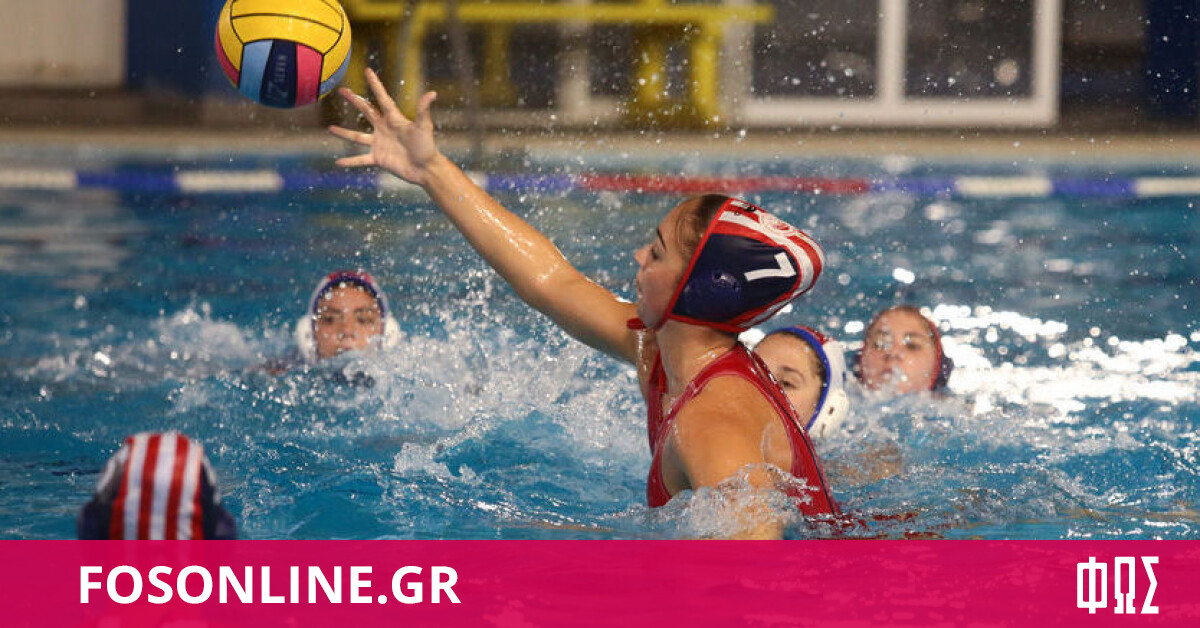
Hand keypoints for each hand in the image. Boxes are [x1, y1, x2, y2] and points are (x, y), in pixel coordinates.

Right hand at [328, 68, 441, 185]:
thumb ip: (423, 110)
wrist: (426, 169)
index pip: (382, 98)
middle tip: (342, 90)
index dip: (375, 84)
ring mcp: (379, 143)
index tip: (368, 71)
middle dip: (354, 100)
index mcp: (394, 119)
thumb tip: (432, 93)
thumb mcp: (424, 127)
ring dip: (344, 133)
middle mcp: (384, 128)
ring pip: (357, 137)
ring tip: (329, 128)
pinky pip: (360, 159)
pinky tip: (338, 163)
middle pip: (366, 111)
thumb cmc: (427, 146)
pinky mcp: (378, 158)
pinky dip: (350, 161)